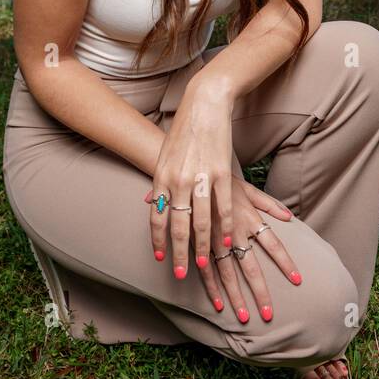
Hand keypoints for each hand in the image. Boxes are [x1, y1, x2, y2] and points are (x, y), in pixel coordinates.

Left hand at [147, 82, 235, 277]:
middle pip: (177, 226)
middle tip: (181, 274)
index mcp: (161, 177)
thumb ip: (159, 181)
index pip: (157, 217)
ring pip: (200, 222)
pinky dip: (225, 227)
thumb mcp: (164, 155)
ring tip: (203, 265)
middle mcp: (177, 181)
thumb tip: (150, 200)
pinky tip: (228, 242)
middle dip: (178, 253)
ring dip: (201, 247)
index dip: (158, 240)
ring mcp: (199, 178)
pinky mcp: (220, 174)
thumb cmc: (183, 130)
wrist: (203, 104)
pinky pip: (223, 207)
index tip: (161, 259)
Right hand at [197, 178, 301, 322]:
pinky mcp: (198, 244)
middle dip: (260, 291)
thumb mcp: (247, 188)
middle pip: (251, 267)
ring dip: (236, 297)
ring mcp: (215, 240)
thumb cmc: (220, 180)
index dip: (285, 262)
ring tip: (245, 317)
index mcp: (249, 218)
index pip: (273, 244)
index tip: (297, 280)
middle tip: (269, 314)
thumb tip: (289, 216)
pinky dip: (212, 288)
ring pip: (228, 274)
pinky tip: (219, 305)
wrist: (189, 174)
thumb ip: (269, 204)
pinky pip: (206, 270)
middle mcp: (234, 232)